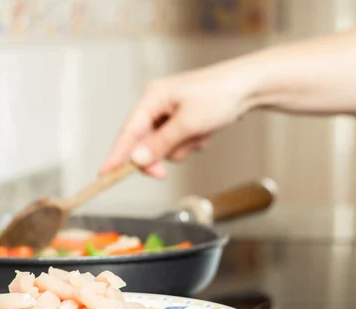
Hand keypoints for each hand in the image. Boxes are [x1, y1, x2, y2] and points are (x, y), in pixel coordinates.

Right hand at [100, 61, 257, 177]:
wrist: (251, 86)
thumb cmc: (220, 96)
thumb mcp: (187, 124)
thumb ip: (159, 144)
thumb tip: (136, 160)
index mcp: (153, 97)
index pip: (127, 131)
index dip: (116, 154)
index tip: (104, 173)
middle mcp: (157, 104)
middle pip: (144, 142)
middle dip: (159, 155)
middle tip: (162, 174)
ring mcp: (171, 113)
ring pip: (163, 146)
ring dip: (181, 148)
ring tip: (200, 134)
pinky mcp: (183, 120)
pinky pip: (178, 143)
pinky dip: (192, 143)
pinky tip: (206, 131)